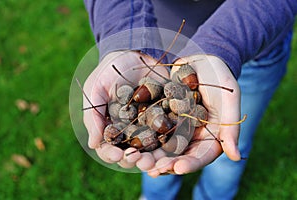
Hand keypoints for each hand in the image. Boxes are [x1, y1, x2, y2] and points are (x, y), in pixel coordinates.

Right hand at [82, 50, 169, 169]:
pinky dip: (169, 144)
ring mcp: (147, 127)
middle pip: (129, 154)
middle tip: (139, 159)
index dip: (111, 154)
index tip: (117, 153)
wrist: (135, 53)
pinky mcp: (164, 119)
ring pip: (149, 150)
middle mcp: (128, 131)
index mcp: (109, 127)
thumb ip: (94, 115)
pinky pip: (167, 135)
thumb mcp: (97, 88)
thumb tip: (93, 145)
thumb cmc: (111, 71)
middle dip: (133, 160)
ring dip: (151, 158)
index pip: (108, 148)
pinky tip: (171, 148)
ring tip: (154, 160)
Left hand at [148, 55, 241, 176]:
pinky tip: (133, 143)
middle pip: (180, 155)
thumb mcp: (229, 98)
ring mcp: (177, 128)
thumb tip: (237, 157)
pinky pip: (153, 130)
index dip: (191, 163)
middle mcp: (193, 136)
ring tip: (140, 162)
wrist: (201, 59)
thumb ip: (231, 126)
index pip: (202, 155)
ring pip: (164, 146)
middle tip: (153, 170)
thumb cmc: (220, 77)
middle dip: (167, 164)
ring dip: (152, 156)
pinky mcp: (164, 118)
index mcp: (212, 136)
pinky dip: (144, 138)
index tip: (178, 168)